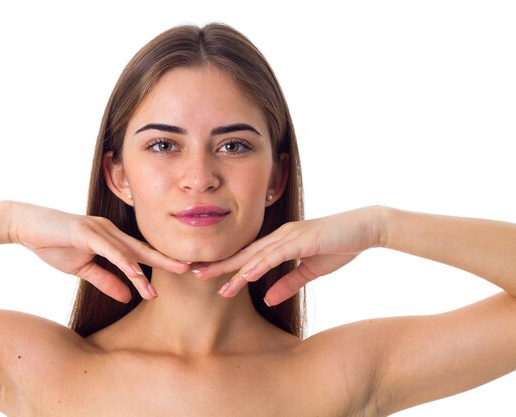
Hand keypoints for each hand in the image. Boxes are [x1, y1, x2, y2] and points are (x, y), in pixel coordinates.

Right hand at [7, 202, 188, 302]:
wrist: (25, 226)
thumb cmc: (54, 243)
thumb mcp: (83, 268)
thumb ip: (106, 280)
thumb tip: (128, 297)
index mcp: (111, 239)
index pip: (141, 253)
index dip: (161, 263)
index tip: (182, 273)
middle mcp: (110, 231)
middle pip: (143, 249)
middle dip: (166, 260)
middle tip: (190, 269)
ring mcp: (98, 229)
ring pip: (128, 251)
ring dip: (146, 268)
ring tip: (165, 281)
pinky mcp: (84, 231)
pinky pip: (108, 248)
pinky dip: (122, 261)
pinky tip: (135, 271)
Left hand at [194, 206, 385, 305]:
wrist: (365, 228)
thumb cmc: (338, 245)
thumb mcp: (311, 270)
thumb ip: (289, 283)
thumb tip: (267, 299)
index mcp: (280, 243)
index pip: (248, 257)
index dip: (226, 266)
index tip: (206, 276)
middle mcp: (279, 237)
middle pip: (243, 254)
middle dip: (218, 265)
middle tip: (193, 274)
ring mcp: (289, 236)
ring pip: (255, 256)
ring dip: (234, 270)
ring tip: (213, 282)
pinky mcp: (302, 239)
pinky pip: (277, 254)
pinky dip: (260, 265)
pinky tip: (245, 274)